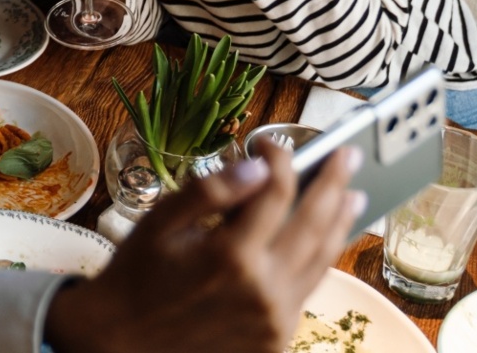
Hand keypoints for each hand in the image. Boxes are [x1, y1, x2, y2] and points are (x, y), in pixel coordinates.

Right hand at [45, 141, 364, 352]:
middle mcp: (263, 289)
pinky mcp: (277, 337)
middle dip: (333, 184)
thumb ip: (210, 192)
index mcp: (231, 255)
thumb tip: (256, 166)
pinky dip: (319, 259)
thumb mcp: (159, 224)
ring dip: (340, 223)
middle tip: (348, 156)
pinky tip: (321, 241)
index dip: (280, 160)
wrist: (123, 340)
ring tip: (352, 196)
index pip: (275, 192)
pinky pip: (307, 290)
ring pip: (322, 261)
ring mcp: (276, 318)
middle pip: (314, 224)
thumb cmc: (136, 276)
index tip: (271, 143)